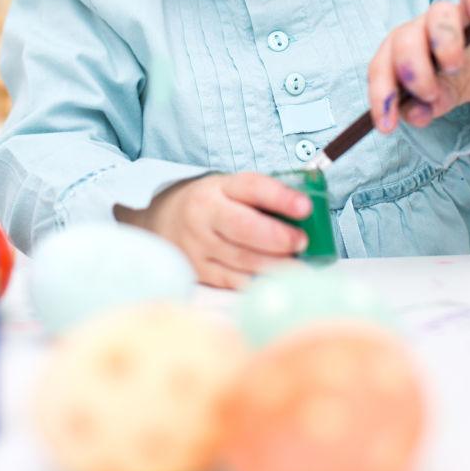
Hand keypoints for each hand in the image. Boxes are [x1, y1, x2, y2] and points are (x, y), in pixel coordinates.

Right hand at [114, 172, 310, 289]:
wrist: (162, 222)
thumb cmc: (210, 204)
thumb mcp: (228, 188)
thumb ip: (261, 198)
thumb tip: (307, 212)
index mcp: (217, 188)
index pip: (251, 188)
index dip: (280, 197)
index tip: (305, 206)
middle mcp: (204, 215)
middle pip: (243, 227)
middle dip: (277, 237)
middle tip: (303, 242)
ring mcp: (199, 246)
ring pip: (241, 259)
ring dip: (275, 265)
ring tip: (301, 267)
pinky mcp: (199, 271)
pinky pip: (233, 281)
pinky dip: (259, 282)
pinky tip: (278, 282)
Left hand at [368, 0, 469, 132]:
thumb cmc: (447, 83)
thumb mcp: (435, 102)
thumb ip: (423, 109)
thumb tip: (416, 115)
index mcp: (394, 54)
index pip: (380, 69)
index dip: (381, 97)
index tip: (387, 126)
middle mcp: (414, 31)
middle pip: (405, 40)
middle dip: (413, 72)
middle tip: (428, 94)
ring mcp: (443, 17)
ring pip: (437, 16)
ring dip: (444, 44)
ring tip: (454, 67)